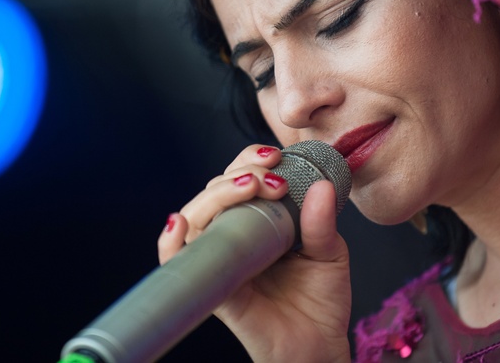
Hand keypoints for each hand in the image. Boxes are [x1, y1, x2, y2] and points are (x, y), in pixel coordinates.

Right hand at [157, 145, 351, 361]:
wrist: (320, 348)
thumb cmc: (320, 303)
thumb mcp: (329, 253)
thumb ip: (322, 222)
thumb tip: (323, 186)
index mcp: (256, 222)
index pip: (237, 180)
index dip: (247, 161)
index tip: (274, 156)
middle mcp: (232, 237)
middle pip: (212, 193)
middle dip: (237, 174)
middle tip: (270, 178)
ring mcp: (219, 260)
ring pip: (195, 217)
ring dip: (215, 196)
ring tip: (248, 188)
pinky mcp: (213, 287)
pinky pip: (180, 263)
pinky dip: (170, 243)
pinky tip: (178, 224)